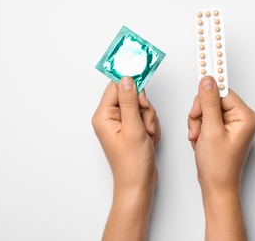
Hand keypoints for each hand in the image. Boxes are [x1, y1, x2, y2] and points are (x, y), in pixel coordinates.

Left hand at [92, 76, 160, 240]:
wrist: (138, 185)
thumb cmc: (132, 163)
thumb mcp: (133, 129)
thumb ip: (130, 101)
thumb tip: (126, 79)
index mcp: (104, 116)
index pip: (116, 86)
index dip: (131, 81)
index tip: (142, 69)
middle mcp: (111, 118)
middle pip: (131, 95)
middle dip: (144, 108)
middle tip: (144, 122)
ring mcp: (122, 124)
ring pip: (141, 106)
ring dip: (149, 119)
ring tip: (147, 136)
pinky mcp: (132, 129)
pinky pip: (145, 117)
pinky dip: (151, 126)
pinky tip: (149, 139)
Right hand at [188, 76, 254, 190]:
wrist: (216, 186)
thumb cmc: (218, 166)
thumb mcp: (210, 131)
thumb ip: (208, 103)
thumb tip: (207, 81)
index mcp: (245, 116)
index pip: (222, 92)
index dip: (206, 96)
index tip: (202, 66)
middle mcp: (241, 118)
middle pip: (212, 99)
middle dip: (200, 114)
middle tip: (198, 129)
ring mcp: (231, 124)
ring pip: (206, 109)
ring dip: (197, 123)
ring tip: (199, 138)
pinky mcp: (223, 129)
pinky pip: (205, 118)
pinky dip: (199, 128)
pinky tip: (200, 141)